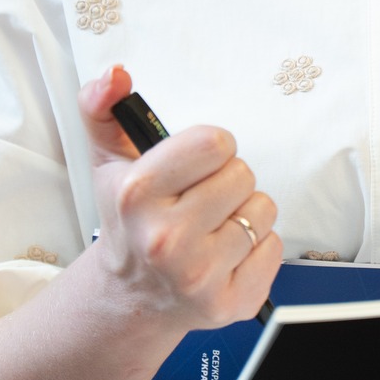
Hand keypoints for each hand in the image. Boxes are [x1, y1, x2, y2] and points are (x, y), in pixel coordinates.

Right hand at [79, 64, 280, 337]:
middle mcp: (166, 239)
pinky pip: (275, 247)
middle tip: (199, 201)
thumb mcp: (109, 161)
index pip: (216, 143)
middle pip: (244, 174)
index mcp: (137, 195)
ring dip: (244, 213)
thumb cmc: (130, 221)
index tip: (193, 166)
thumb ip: (104, 108)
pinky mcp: (230, 304)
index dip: (210, 149)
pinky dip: (258, 247)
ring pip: (264, 209)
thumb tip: (114, 75)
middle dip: (227, 182)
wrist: (132, 296)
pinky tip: (225, 255)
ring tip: (211, 228)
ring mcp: (199, 276)